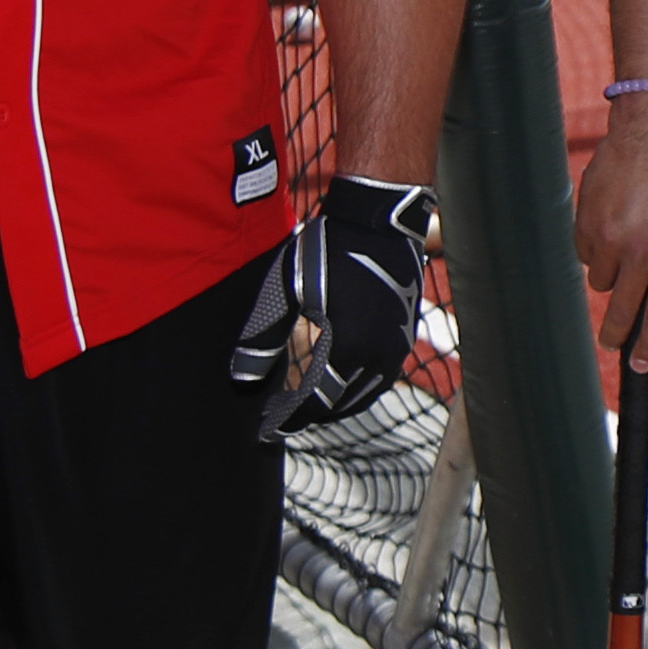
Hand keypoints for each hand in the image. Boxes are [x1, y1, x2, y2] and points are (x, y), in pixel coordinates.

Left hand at [231, 174, 435, 436]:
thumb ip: (263, 340)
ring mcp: (396, 347)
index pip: (314, 401)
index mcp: (346, 346)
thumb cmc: (325, 251)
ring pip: (365, 395)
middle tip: (281, 417)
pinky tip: (340, 384)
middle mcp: (377, 354)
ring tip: (307, 406)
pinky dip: (358, 390)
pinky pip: (381, 378)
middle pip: (340, 404)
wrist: (377, 222)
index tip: (267, 426)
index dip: (289, 417)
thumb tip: (242, 381)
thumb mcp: (284, 292)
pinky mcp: (404, 336)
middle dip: (309, 414)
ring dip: (335, 405)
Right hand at [574, 105, 647, 369]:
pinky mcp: (586, 222)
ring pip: (601, 281)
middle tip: (612, 342)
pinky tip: (612, 225)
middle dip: (616, 333)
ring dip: (613, 274)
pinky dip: (597, 247)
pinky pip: (585, 252)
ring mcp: (608, 239)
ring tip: (628, 248)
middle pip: (621, 311)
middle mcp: (639, 254)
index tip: (640, 366)